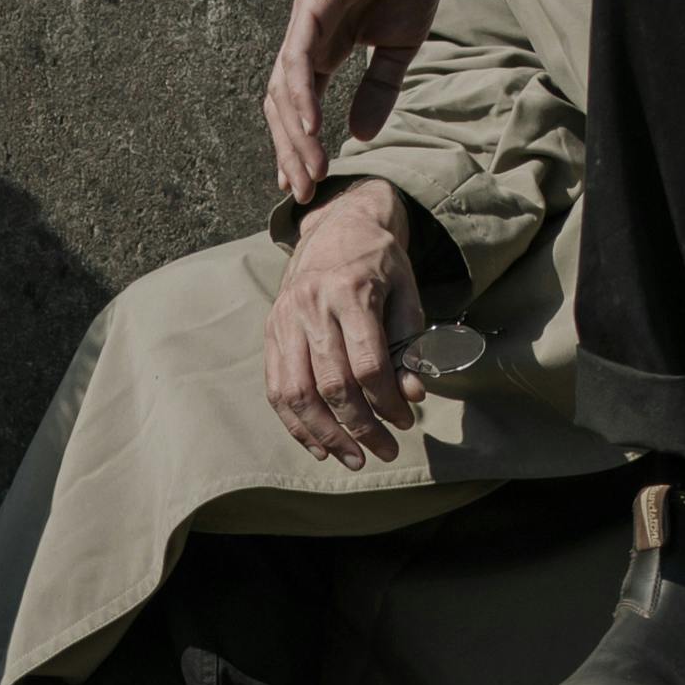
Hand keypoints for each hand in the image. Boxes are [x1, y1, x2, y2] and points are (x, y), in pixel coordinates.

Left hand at [262, 0, 473, 202]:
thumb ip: (378, 90)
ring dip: (296, 134)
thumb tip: (361, 136)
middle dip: (291, 150)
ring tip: (311, 170)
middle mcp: (305, 36)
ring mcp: (305, 19)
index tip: (306, 184)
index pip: (297, 105)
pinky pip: (300, 57)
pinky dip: (302, 95)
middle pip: (283, 105)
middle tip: (303, 191)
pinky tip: (311, 127)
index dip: (298, 145)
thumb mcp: (397, 48)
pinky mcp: (315, 3)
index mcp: (322, 47)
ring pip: (287, 88)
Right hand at [265, 178, 430, 465]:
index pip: (368, 364)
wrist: (337, 225)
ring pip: (297, 392)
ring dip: (325, 435)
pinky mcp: (271, 331)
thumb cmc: (380, 262)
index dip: (389, 402)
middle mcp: (311, 306)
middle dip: (361, 427)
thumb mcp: (407, 292)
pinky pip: (276, 388)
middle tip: (386, 451)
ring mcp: (285, 320)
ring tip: (351, 459)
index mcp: (351, 291)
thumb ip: (410, 342)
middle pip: (332, 384)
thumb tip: (413, 393)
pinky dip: (295, 423)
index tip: (407, 421)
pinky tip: (319, 446)